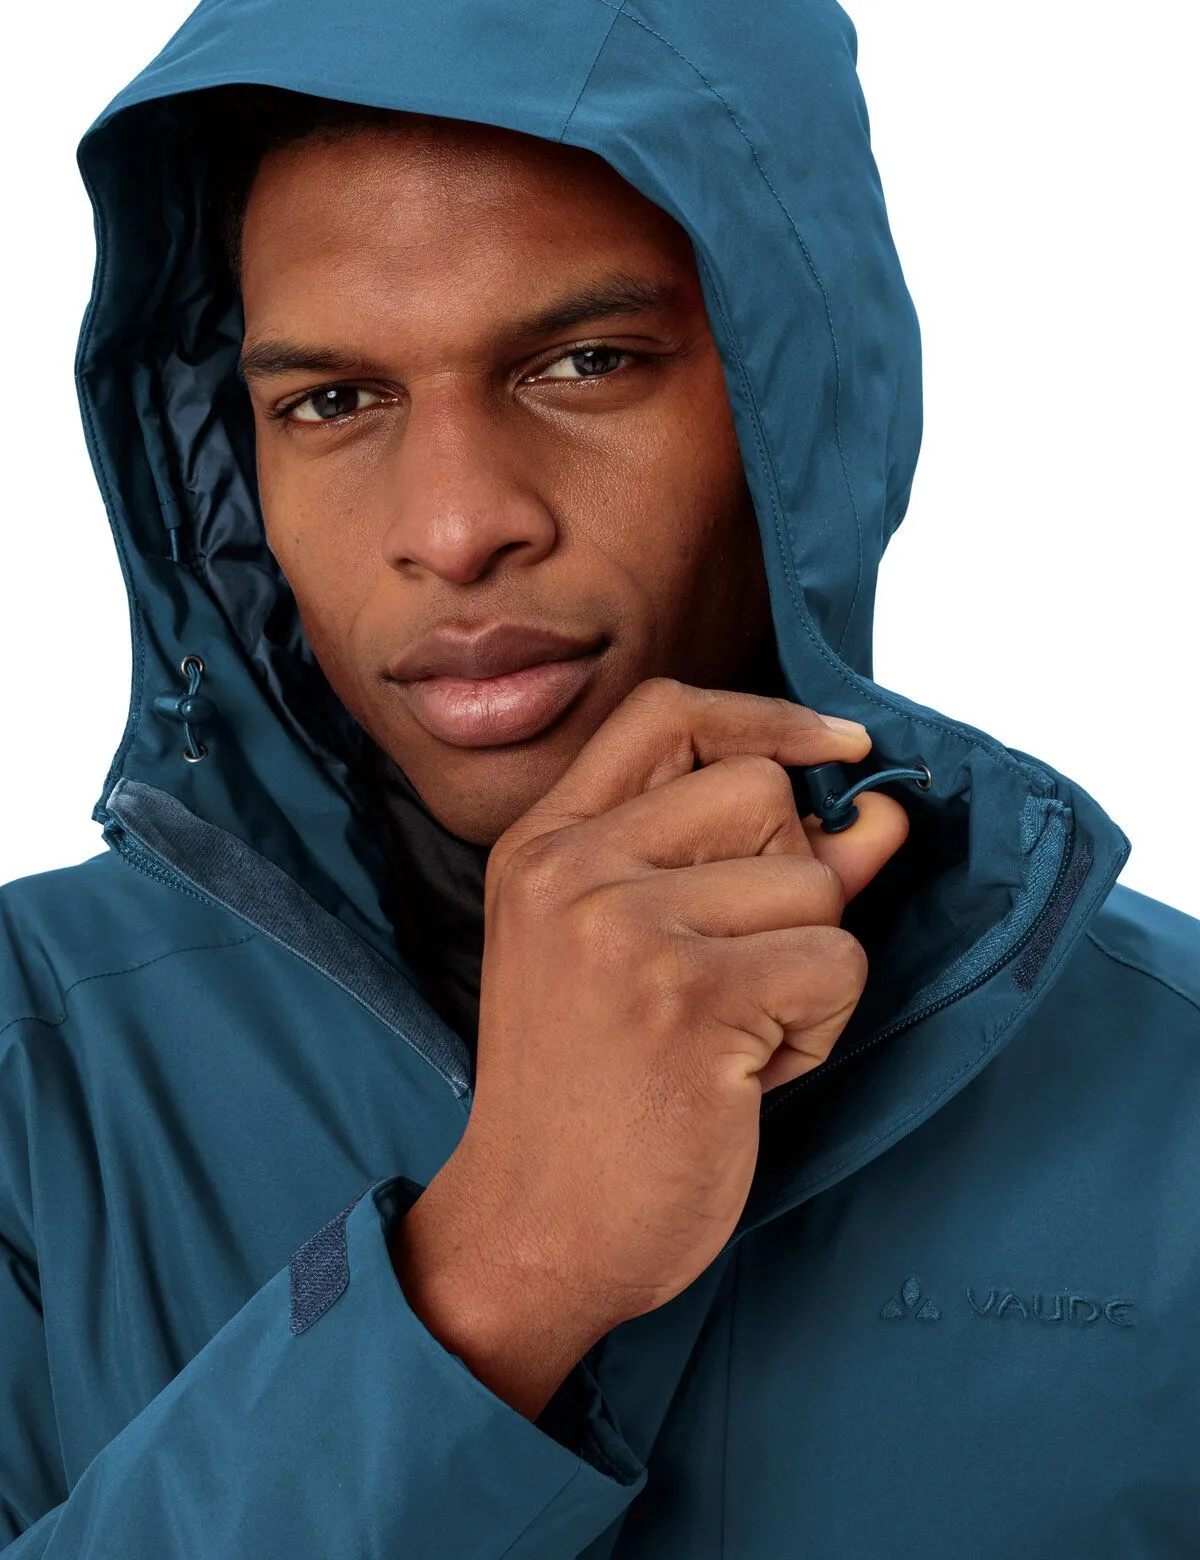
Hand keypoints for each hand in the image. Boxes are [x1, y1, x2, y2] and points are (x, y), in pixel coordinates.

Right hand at [441, 678, 907, 1335]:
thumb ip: (754, 867)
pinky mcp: (689, 998)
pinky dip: (818, 1028)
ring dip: (807, 968)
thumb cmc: (592, 1096)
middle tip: (738, 972)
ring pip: (814, 883)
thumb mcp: (640, 955)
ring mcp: (624, 928)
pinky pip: (835, 961)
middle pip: (763, 790)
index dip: (767, 718)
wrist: (533, 1232)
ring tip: (732, 1036)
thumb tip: (881, 812)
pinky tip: (745, 1077)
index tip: (836, 749)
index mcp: (543, 846)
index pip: (668, 713)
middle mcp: (572, 868)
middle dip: (793, 878)